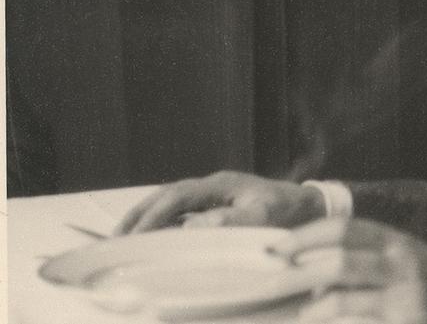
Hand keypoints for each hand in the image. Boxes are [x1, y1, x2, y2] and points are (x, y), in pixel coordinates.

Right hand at [114, 171, 325, 233]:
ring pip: (172, 203)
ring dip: (147, 219)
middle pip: (167, 196)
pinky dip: (163, 225)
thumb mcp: (265, 217)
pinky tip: (154, 242)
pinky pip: (183, 213)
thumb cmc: (290, 211)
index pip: (176, 197)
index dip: (152, 216)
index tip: (133, 239)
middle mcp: (214, 186)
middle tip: (113, 241)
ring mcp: (216, 195)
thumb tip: (192, 228)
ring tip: (123, 241)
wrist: (313, 206)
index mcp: (221, 184)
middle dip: (139, 216)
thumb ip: (231, 221)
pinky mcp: (219, 206)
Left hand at [269, 218, 426, 323]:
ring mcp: (408, 296)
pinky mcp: (410, 322)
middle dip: (299, 271)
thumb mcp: (407, 262)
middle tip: (272, 281)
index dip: (306, 237)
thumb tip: (314, 278)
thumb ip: (368, 261)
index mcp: (396, 241)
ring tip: (305, 315)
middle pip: (339, 260)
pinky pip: (362, 323)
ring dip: (317, 309)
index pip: (344, 228)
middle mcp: (402, 261)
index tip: (275, 249)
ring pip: (345, 298)